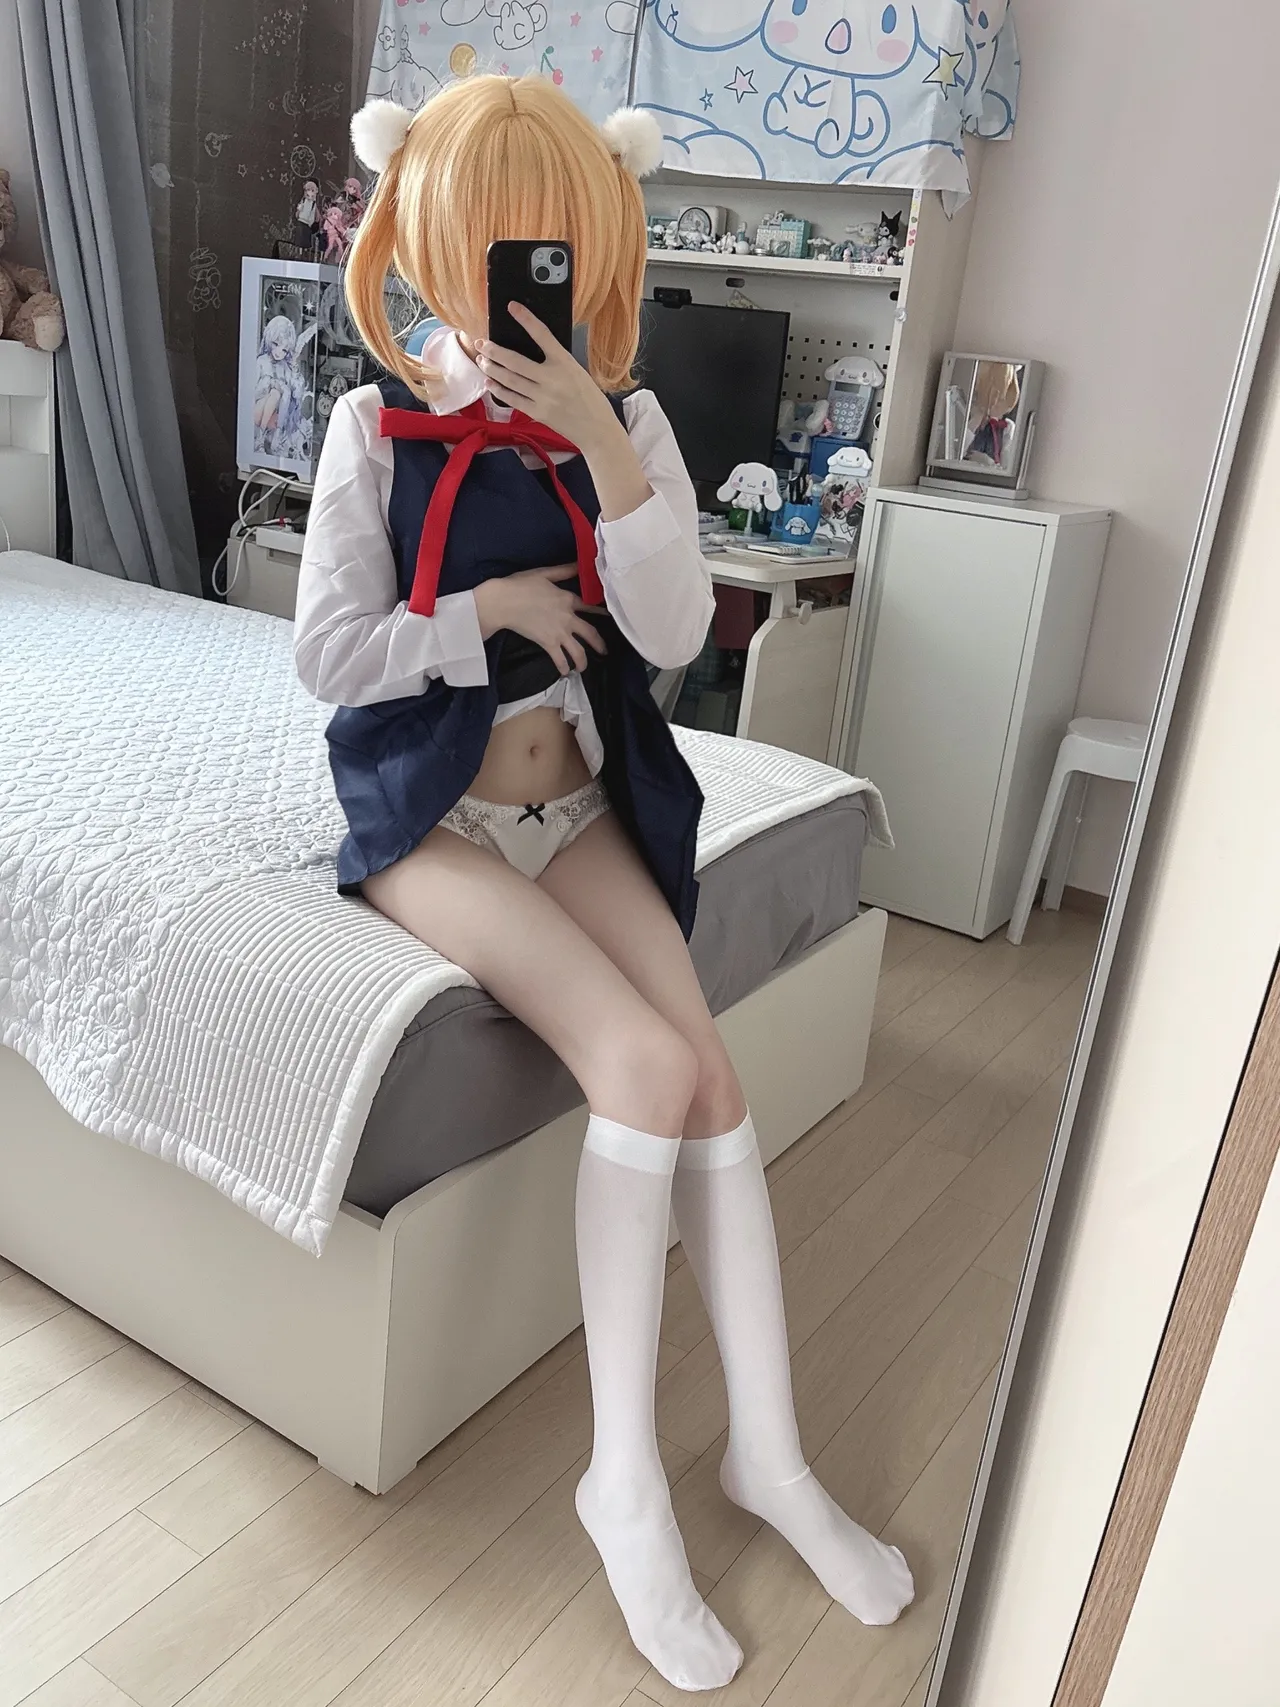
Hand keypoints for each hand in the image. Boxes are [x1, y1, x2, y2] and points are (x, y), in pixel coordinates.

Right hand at [473, 565, 607, 676]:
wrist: (503, 601)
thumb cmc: (520, 585)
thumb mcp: (544, 573)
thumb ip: (563, 571)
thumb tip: (579, 564)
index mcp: (567, 598)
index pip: (589, 607)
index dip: (600, 612)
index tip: (608, 618)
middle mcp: (568, 617)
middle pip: (590, 633)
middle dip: (599, 644)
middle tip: (604, 651)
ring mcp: (559, 632)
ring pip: (578, 651)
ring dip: (583, 661)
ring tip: (583, 668)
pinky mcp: (548, 643)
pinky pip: (560, 659)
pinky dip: (563, 667)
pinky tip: (565, 672)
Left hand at [476, 305, 618, 450]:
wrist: (597, 429)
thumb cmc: (589, 399)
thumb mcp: (577, 372)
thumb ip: (556, 362)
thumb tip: (531, 351)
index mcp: (565, 363)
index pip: (542, 335)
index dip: (526, 319)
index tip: (512, 307)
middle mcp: (552, 379)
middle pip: (515, 361)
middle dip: (494, 351)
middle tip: (481, 343)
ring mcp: (543, 397)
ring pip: (510, 380)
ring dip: (492, 369)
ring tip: (482, 361)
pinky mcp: (538, 413)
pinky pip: (513, 399)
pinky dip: (499, 390)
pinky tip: (489, 382)